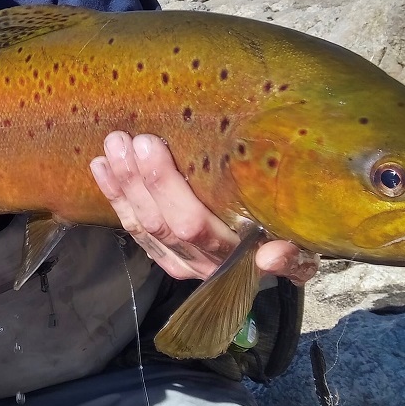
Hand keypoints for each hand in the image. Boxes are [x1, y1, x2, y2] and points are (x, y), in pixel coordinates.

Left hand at [89, 131, 318, 284]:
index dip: (166, 187)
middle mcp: (201, 263)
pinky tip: (101, 168)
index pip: (191, 224)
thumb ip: (293, 257)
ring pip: (142, 224)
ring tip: (112, 146)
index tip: (152, 145)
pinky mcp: (165, 257)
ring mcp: (179, 262)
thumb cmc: (292, 243)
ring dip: (123, 185)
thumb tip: (273, 256)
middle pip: (160, 221)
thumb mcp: (303, 252)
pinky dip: (115, 198)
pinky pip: (134, 229)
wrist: (277, 267)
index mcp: (232, 257)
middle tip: (126, 137)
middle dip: (138, 178)